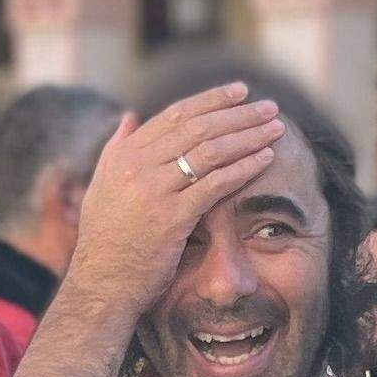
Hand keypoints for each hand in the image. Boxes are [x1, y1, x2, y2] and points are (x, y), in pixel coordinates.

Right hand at [65, 87, 285, 318]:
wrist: (101, 284)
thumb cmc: (106, 239)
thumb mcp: (101, 187)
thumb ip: (117, 149)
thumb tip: (129, 116)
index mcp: (124, 154)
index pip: (176, 114)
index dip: (213, 100)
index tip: (241, 92)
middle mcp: (137, 166)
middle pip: (199, 127)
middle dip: (239, 114)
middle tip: (270, 107)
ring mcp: (154, 191)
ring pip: (211, 151)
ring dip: (249, 137)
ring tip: (275, 129)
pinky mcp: (171, 218)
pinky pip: (216, 185)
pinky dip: (244, 168)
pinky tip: (265, 160)